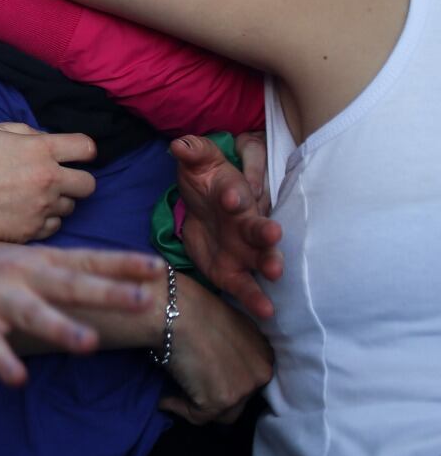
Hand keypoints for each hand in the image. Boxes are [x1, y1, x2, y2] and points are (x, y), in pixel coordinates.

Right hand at [0, 122, 96, 242]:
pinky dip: (45, 219)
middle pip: (89, 184)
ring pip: (71, 207)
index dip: (84, 150)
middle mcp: (47, 179)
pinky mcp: (32, 231)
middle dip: (77, 179)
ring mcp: (41, 208)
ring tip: (35, 197)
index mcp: (39, 150)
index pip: (86, 147)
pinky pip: (54, 226)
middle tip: (59, 179)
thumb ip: (23, 131)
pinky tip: (27, 213)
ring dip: (59, 201)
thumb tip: (43, 139)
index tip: (76, 154)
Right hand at [0, 246, 163, 385]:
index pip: (88, 260)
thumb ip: (61, 270)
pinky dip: (3, 361)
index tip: (159, 268)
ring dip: (60, 328)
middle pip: (70, 284)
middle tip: (142, 299)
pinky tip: (18, 379)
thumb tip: (111, 275)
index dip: (122, 264)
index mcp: (39, 261)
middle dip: (106, 291)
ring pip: (33, 314)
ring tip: (88, 344)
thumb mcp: (23, 262)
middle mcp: (21, 275)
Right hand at [158, 275, 273, 423]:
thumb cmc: (191, 308)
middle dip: (214, 398)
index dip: (224, 382)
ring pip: (222, 414)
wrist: (176, 310)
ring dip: (198, 406)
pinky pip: (197, 416)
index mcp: (265, 353)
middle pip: (239, 400)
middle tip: (189, 390)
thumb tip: (215, 365)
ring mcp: (243, 388)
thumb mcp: (225, 324)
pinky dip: (178, 408)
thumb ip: (231, 346)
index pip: (249, 380)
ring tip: (174, 394)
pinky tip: (164, 398)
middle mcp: (261, 373)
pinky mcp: (221, 400)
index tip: (203, 380)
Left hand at [170, 134, 283, 320]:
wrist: (203, 208)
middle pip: (258, 227)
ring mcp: (244, 250)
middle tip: (272, 235)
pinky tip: (266, 311)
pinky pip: (246, 287)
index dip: (233, 195)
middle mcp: (245, 224)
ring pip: (261, 258)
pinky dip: (256, 298)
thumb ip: (192, 153)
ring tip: (275, 273)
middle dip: (264, 232)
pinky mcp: (233, 272)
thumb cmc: (204, 182)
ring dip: (269, 263)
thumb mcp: (196, 164)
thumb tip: (180, 144)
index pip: (234, 193)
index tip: (231, 198)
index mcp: (233, 195)